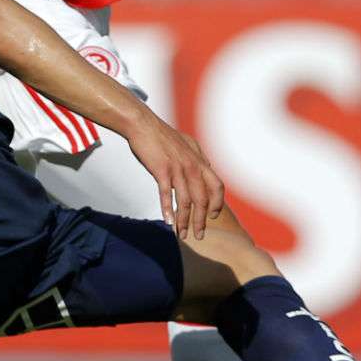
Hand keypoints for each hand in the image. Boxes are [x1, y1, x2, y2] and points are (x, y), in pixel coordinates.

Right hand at [124, 114, 223, 240]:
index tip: (212, 216)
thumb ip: (198, 158)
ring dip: (184, 221)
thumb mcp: (187, 144)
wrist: (143, 125)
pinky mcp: (161, 170)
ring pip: (185, 201)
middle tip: (199, 236)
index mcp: (200, 161)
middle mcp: (192, 166)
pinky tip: (167, 221)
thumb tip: (207, 168)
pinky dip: (167, 210)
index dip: (217, 203)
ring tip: (182, 235)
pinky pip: (166, 194)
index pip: (217, 186)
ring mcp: (177, 168)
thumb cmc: (163, 136)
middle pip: (203, 199)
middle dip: (201, 221)